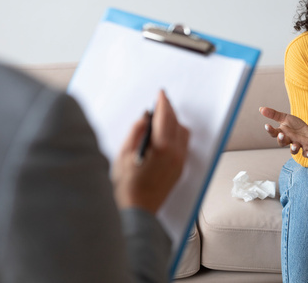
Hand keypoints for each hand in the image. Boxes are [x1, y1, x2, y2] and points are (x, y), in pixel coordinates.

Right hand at [112, 90, 189, 212]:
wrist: (137, 212)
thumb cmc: (126, 186)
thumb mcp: (123, 156)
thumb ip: (135, 133)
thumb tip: (144, 118)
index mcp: (162, 147)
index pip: (165, 117)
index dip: (162, 102)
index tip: (160, 94)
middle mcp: (175, 153)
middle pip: (176, 123)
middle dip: (169, 110)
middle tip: (160, 102)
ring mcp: (180, 162)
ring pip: (183, 133)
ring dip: (174, 122)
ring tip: (161, 119)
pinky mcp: (180, 169)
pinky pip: (183, 145)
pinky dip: (176, 134)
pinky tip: (165, 135)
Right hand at [259, 107, 307, 157]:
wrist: (307, 130)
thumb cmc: (294, 125)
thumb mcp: (284, 117)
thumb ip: (273, 114)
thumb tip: (260, 108)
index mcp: (282, 132)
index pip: (274, 133)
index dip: (270, 130)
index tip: (267, 125)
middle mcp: (288, 140)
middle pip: (282, 142)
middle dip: (281, 139)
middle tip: (281, 135)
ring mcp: (297, 144)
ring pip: (293, 150)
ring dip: (293, 149)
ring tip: (294, 146)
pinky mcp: (306, 146)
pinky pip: (306, 152)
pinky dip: (307, 154)